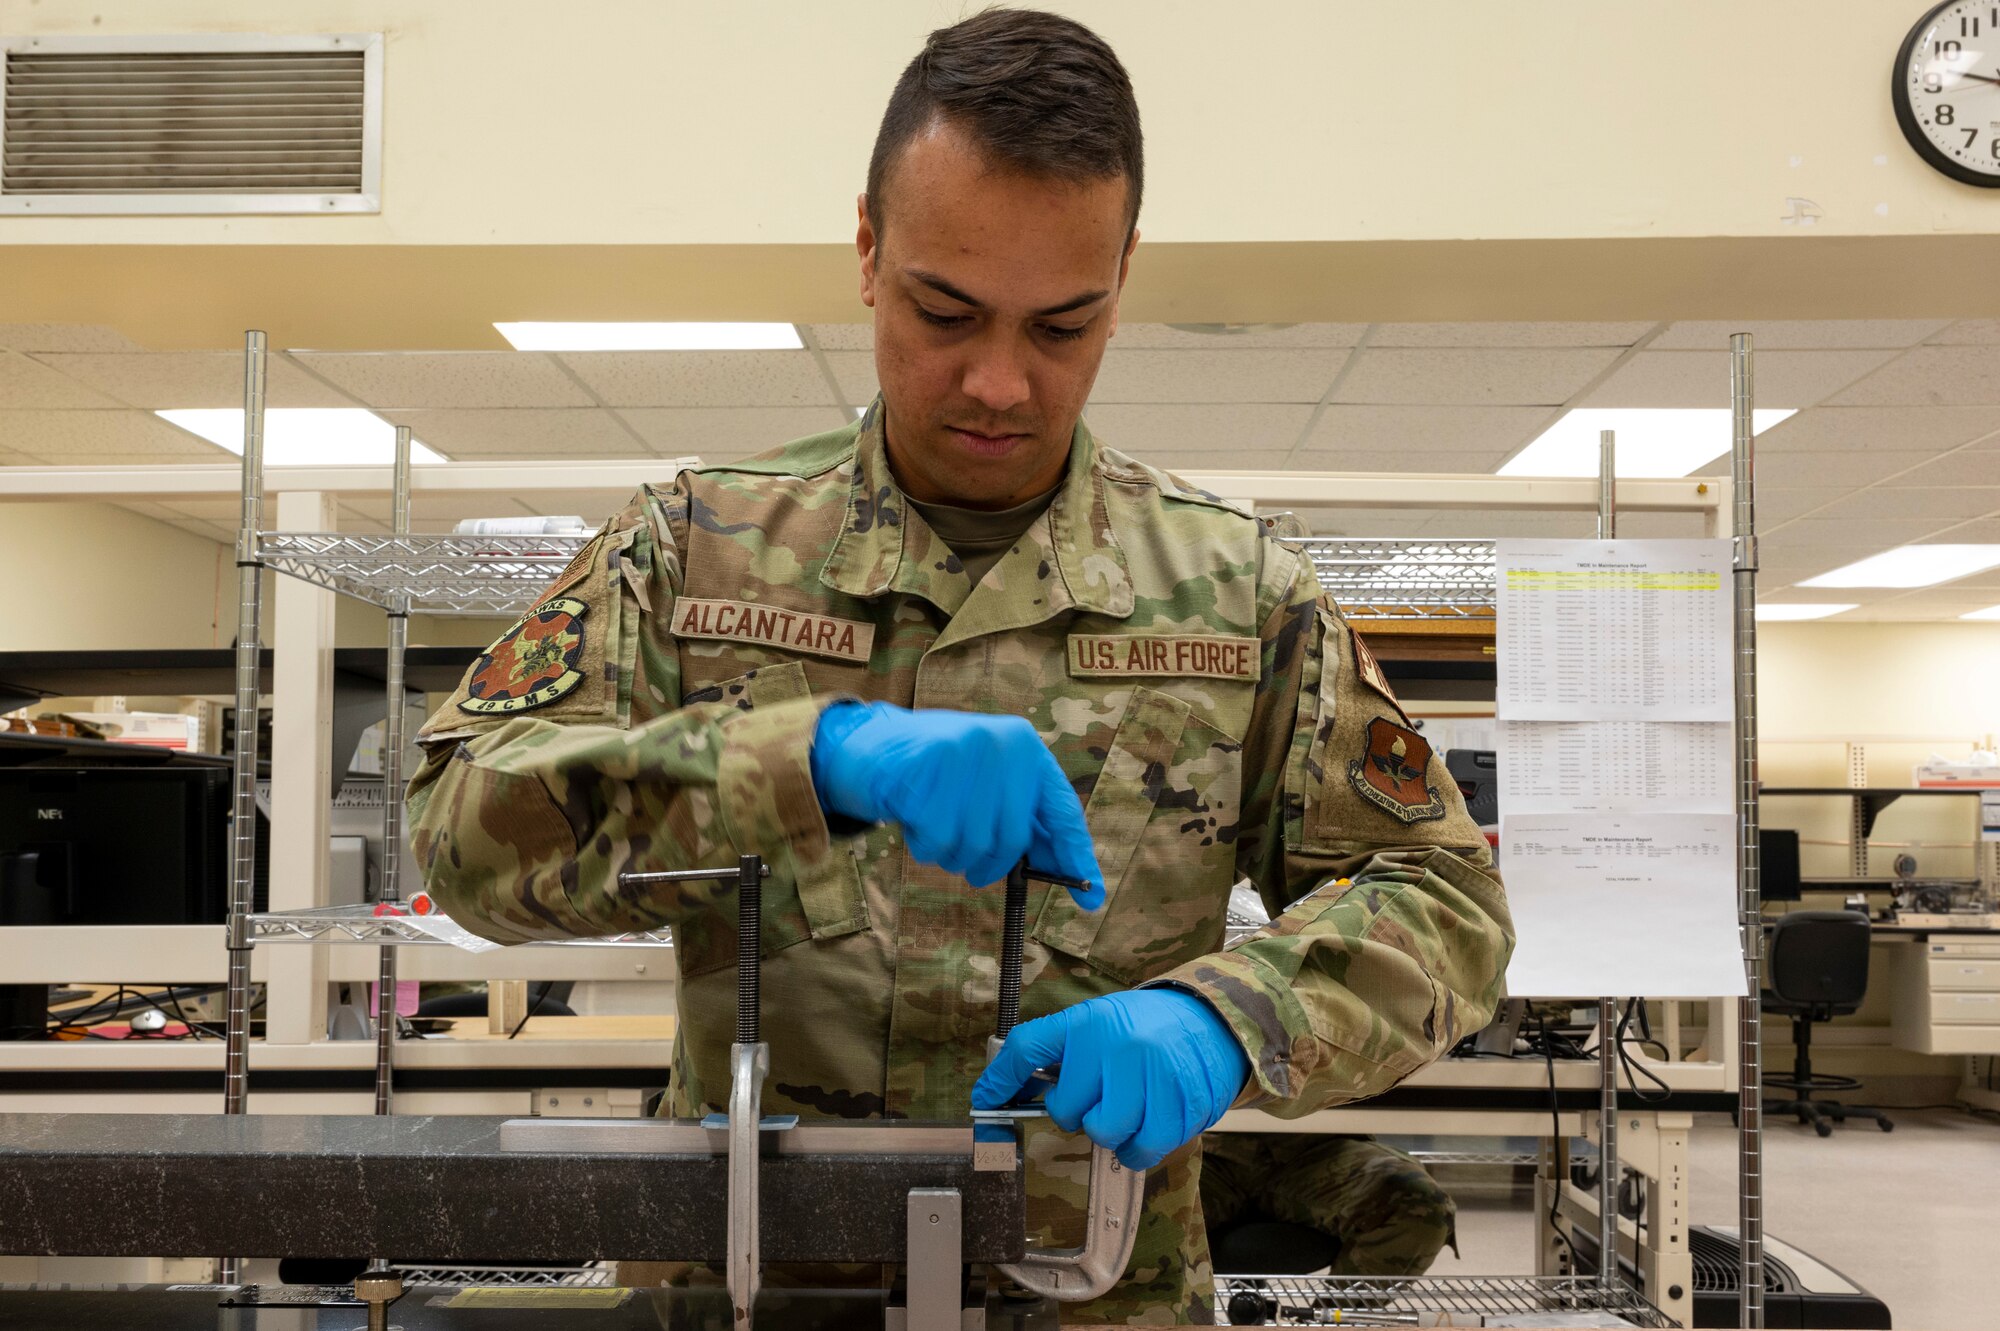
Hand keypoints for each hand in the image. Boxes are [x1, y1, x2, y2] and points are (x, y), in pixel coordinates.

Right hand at [810, 701, 1102, 905]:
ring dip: (952, 854)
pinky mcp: (927, 775)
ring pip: (974, 845)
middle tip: (972, 868)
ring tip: (933, 826)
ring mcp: (964, 758)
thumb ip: (1020, 813)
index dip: (1075, 854)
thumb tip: (1063, 869)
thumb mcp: (987, 780)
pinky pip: (937, 843)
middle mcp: (1001, 746)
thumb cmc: (936, 775)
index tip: (1091, 896)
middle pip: (1013, 838)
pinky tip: (913, 820)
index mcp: (1024, 746)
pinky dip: (925, 847)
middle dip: (991, 864)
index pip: (1061, 810)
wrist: (868, 746)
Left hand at [972, 989, 1250, 1169]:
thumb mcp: (1101, 1024)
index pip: (1027, 1048)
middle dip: (1080, 1114)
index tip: (983, 1103)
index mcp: (1088, 1022)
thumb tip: (1012, 1094)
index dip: (999, 1080)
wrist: (1213, 1020)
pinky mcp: (1179, 1104)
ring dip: (1112, 1133)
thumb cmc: (1147, 1028)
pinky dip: (1139, 1150)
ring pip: (1104, 1134)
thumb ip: (1064, 1055)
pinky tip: (1147, 1128)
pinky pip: (1143, 1150)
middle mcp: (1115, 1046)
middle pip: (1067, 1112)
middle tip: (1102, 1097)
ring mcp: (1150, 1076)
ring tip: (1128, 1112)